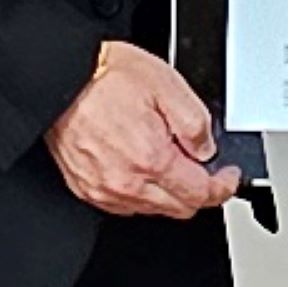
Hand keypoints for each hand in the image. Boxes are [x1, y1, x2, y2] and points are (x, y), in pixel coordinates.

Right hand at [47, 37, 237, 220]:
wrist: (60, 79)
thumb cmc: (105, 76)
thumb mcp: (166, 85)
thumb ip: (195, 123)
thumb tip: (206, 150)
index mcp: (150, 158)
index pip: (201, 194)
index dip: (223, 187)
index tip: (227, 177)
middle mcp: (126, 182)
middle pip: (180, 208)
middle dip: (198, 190)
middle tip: (202, 166)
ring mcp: (104, 190)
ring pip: (153, 210)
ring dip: (169, 192)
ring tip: (166, 158)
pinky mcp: (86, 189)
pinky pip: (125, 205)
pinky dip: (141, 192)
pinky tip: (141, 166)